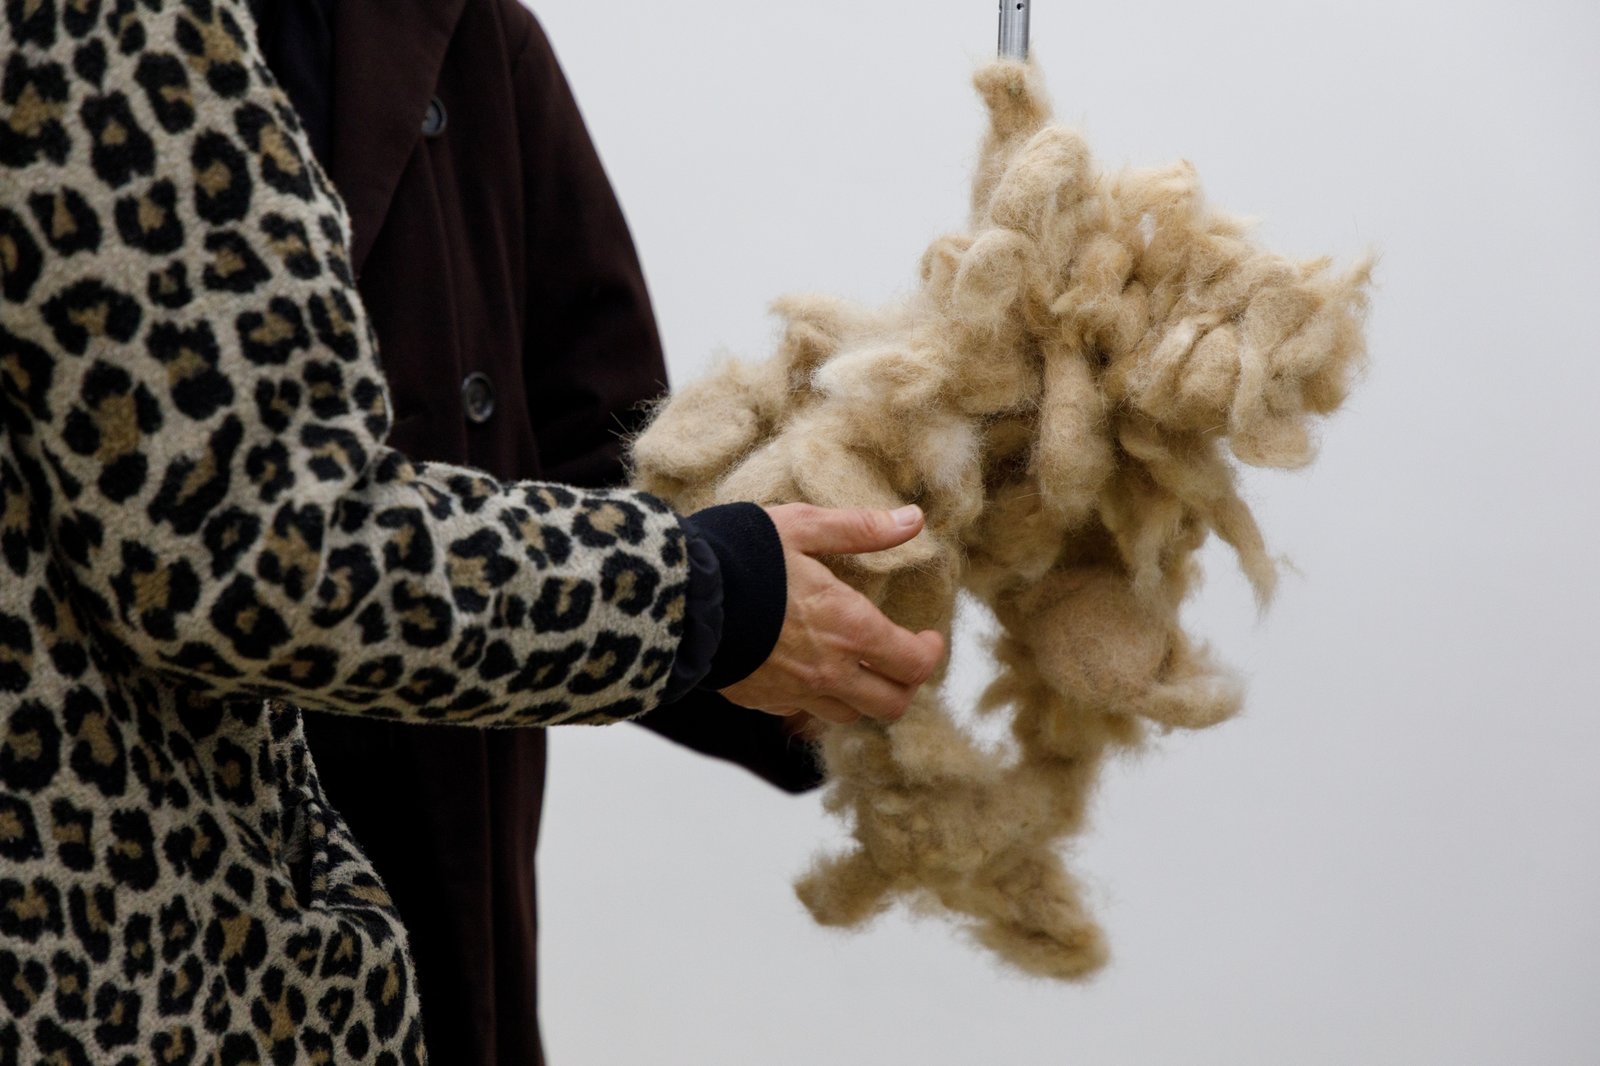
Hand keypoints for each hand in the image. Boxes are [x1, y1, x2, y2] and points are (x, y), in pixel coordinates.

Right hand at [720, 503, 945, 724]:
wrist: (675, 598)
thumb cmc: (741, 554)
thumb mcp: (803, 526)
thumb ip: (860, 529)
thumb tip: (913, 520)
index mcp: (850, 627)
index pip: (913, 664)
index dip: (929, 653)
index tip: (928, 637)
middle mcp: (829, 671)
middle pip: (890, 704)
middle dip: (907, 685)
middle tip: (901, 659)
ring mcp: (794, 692)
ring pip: (850, 715)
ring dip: (863, 694)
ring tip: (858, 666)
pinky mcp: (761, 701)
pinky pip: (804, 711)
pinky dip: (818, 696)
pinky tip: (808, 668)